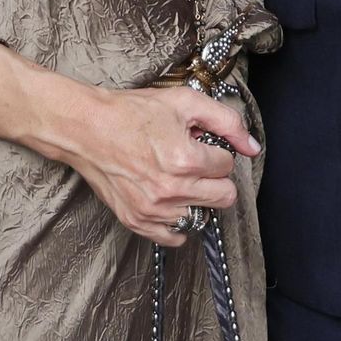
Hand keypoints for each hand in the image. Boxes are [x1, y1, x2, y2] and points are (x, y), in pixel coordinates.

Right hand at [54, 84, 260, 246]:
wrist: (88, 129)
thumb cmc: (133, 113)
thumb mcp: (185, 102)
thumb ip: (226, 121)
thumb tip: (252, 146)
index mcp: (185, 159)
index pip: (227, 166)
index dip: (218, 151)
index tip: (203, 145)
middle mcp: (170, 190)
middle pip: (223, 197)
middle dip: (216, 177)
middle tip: (198, 163)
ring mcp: (153, 210)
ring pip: (202, 217)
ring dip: (198, 198)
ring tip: (180, 177)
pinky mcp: (137, 222)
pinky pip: (176, 237)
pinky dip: (179, 221)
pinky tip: (172, 199)